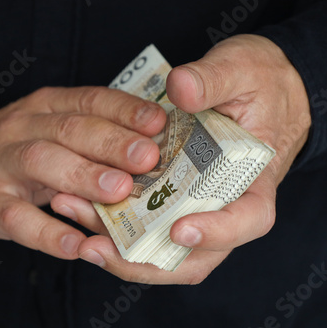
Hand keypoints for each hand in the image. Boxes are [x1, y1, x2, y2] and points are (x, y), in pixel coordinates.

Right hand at [0, 87, 165, 258]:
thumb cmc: (16, 154)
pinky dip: (46, 232)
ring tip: (120, 190)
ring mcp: (0, 163)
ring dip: (83, 175)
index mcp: (47, 107)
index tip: (159, 123)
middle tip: (148, 157)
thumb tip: (151, 150)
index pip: (90, 100)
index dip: (125, 110)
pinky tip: (76, 244)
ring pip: (42, 162)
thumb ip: (90, 137)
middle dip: (112, 142)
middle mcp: (23, 127)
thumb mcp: (49, 132)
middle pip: (70, 129)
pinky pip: (16, 217)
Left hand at [53, 34, 310, 283]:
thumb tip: (180, 90)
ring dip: (114, 242)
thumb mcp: (242, 68)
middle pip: (194, 256)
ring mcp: (196, 204)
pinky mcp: (170, 197)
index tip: (180, 229)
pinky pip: (142, 222)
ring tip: (68, 208)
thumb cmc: (258, 80)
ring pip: (160, 247)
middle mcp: (226, 203)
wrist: (254, 86)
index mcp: (256, 178)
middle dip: (143, 259)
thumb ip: (213, 80)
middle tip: (94, 246)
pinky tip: (74, 198)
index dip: (218, 232)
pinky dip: (110, 220)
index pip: (248, 219)